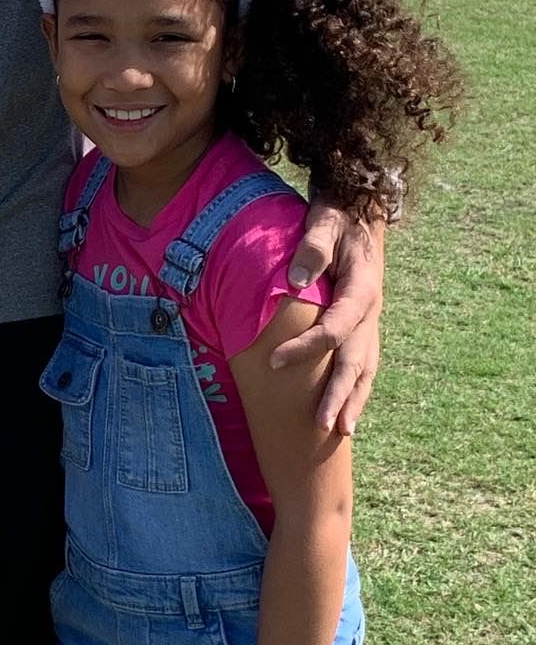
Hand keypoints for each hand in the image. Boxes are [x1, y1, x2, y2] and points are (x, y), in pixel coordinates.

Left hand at [273, 201, 383, 435]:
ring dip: (354, 400)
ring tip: (341, 431)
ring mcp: (371, 321)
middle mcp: (371, 311)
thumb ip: (312, 249)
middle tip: (324, 426)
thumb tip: (295, 281)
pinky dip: (356, 388)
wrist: (359, 213)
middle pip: (357, 360)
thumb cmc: (336, 218)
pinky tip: (346, 410)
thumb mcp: (324, 222)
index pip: (334, 328)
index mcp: (363, 289)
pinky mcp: (364, 326)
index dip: (305, 348)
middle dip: (340, 394)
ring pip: (366, 368)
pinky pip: (363, 363)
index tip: (272, 361)